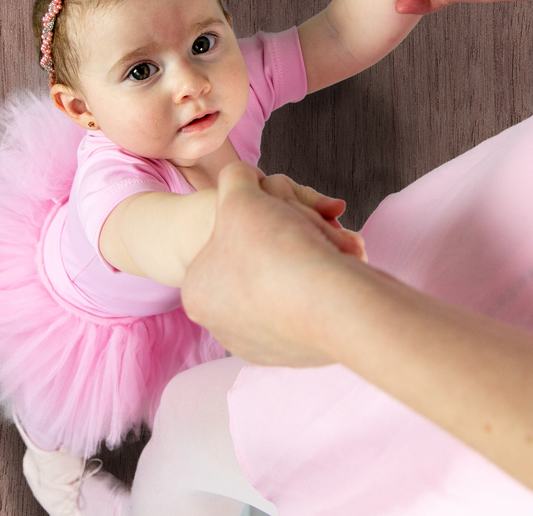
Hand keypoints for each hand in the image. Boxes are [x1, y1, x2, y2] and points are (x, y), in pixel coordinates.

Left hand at [182, 163, 366, 366]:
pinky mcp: (295, 355)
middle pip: (258, 262)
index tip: (277, 213)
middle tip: (314, 227)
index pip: (224, 239)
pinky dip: (321, 290)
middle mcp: (222, 326)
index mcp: (198, 292)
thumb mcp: (241, 195)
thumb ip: (235, 177)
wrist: (334, 308)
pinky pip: (308, 309)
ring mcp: (258, 345)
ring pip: (285, 285)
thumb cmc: (276, 249)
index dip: (257, 215)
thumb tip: (242, 176)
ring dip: (308, 261)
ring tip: (330, 253)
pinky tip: (334, 282)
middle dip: (288, 238)